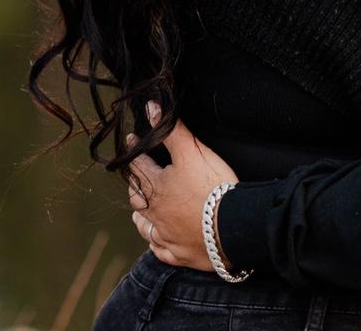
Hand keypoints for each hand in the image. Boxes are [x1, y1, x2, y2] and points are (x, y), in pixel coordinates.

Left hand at [126, 102, 239, 270]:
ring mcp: (165, 235)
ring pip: (145, 224)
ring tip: (137, 210)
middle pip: (138, 196)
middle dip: (134, 182)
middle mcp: (156, 212)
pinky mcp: (177, 253)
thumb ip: (172, 130)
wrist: (229, 228)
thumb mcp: (193, 152)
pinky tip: (156, 239)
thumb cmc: (212, 187)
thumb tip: (151, 108)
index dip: (134, 150)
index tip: (131, 140)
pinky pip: (160, 249)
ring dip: (139, 215)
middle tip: (133, 173)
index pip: (139, 164)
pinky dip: (155, 242)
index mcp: (157, 186)